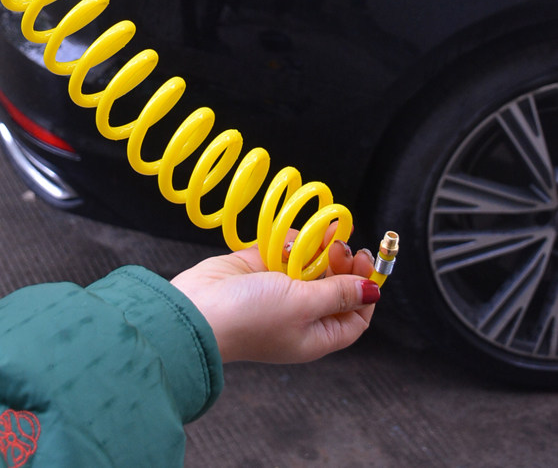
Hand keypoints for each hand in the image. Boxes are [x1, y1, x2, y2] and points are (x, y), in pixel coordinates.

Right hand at [171, 236, 376, 364]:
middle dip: (342, 264)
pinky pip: (283, 252)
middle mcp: (298, 315)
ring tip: (322, 234)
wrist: (195, 310)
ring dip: (317, 248)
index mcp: (314, 336)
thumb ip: (338, 293)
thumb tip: (374, 292)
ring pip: (308, 266)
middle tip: (341, 245)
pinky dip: (290, 241)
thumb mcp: (303, 305)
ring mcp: (276, 292)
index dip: (364, 290)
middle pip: (333, 288)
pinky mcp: (256, 270)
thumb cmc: (250, 317)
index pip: (354, 317)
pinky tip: (291, 236)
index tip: (365, 261)